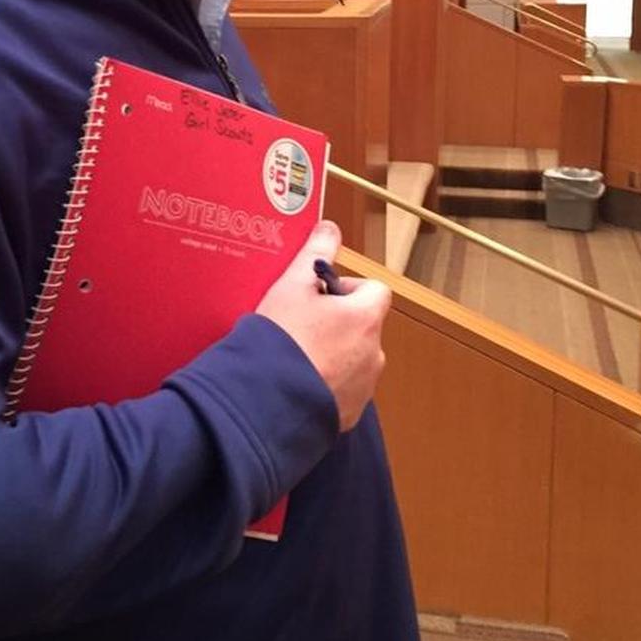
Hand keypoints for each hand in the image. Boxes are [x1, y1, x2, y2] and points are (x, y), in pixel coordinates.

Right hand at [256, 220, 390, 431]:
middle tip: (301, 325)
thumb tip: (330, 227)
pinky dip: (327, 383)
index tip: (319, 295)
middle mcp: (374, 353)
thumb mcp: (292, 286)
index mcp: (365, 319)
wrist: (265, 401)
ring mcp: (364, 387)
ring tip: (296, 356)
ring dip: (334, 354)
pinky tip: (297, 381)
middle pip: (363, 326)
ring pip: (354, 359)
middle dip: (338, 322)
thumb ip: (315, 253)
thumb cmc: (280, 339)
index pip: (375, 291)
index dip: (348, 288)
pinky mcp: (349, 414)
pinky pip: (343, 389)